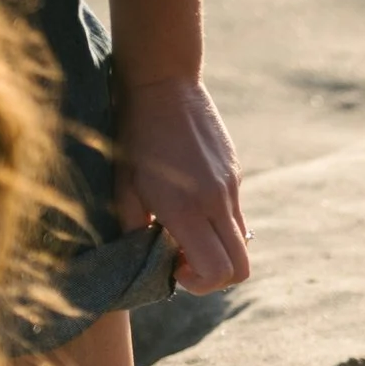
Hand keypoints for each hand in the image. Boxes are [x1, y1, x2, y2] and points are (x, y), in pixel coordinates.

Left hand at [114, 75, 249, 293]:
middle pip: (241, 268)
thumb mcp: (122, 187)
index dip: (200, 283)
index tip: (174, 267)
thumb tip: (149, 259)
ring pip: (241, 242)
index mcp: (187, 209)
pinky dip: (217, 223)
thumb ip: (137, 229)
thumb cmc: (132, 134)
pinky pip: (235, 214)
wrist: (162, 82)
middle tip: (183, 260)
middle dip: (215, 277)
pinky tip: (189, 201)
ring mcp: (231, 187)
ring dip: (216, 249)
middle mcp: (217, 202)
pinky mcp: (234, 174)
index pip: (218, 271)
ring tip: (184, 230)